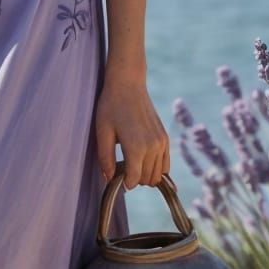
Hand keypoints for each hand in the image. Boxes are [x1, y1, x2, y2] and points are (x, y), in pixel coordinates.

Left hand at [94, 70, 171, 187]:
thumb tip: (109, 179)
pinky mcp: (165, 138)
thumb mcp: (102, 133)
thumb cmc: (111, 107)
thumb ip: (105, 159)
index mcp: (136, 148)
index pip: (134, 180)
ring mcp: (162, 142)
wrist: (128, 85)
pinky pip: (166, 164)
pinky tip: (142, 160)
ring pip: (158, 174)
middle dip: (134, 179)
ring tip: (130, 162)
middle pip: (147, 179)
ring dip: (145, 175)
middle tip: (120, 167)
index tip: (115, 176)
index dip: (123, 183)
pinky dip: (156, 168)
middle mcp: (153, 147)